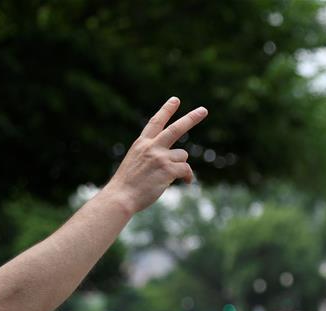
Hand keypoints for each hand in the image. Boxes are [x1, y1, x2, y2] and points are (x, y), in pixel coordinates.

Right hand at [105, 97, 207, 213]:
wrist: (120, 197)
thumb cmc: (127, 185)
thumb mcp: (135, 163)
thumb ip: (152, 156)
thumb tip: (176, 161)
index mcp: (141, 143)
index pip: (155, 122)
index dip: (166, 110)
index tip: (175, 99)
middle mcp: (151, 146)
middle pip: (176, 129)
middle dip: (191, 118)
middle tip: (204, 110)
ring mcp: (160, 157)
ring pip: (183, 155)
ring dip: (181, 166)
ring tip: (168, 176)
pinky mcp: (167, 169)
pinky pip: (186, 170)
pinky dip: (188, 176)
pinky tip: (186, 182)